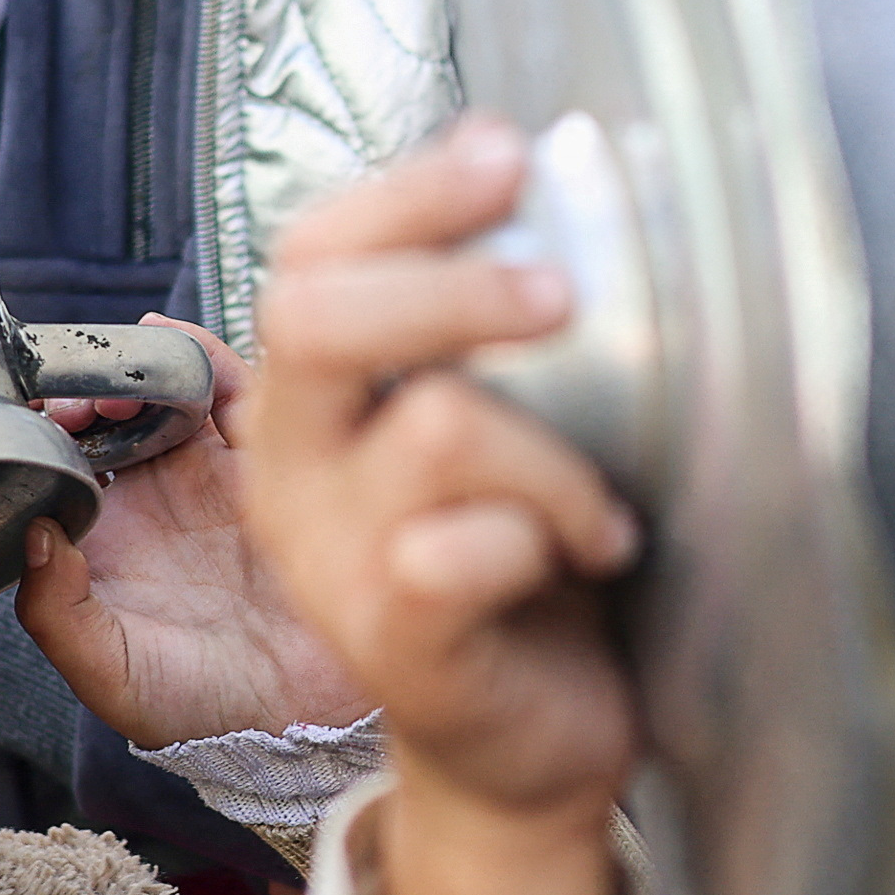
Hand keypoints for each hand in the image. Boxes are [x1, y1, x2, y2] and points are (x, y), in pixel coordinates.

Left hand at [10, 322, 372, 746]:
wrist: (304, 723)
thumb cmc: (199, 709)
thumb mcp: (108, 671)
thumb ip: (56, 612)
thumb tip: (37, 532)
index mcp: (106, 539)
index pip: (61, 455)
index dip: (43, 424)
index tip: (38, 417)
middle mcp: (156, 499)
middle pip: (113, 408)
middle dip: (91, 384)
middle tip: (85, 394)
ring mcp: (215, 475)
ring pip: (171, 390)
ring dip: (144, 367)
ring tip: (129, 377)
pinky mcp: (273, 464)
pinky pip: (241, 393)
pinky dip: (209, 361)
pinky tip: (182, 352)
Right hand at [239, 124, 643, 894]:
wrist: (525, 743)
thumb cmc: (524, 558)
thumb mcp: (503, 421)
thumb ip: (500, 326)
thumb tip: (577, 171)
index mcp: (313, 396)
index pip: (310, 254)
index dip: (405, 193)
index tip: (510, 151)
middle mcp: (292, 470)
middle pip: (322, 321)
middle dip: (456, 288)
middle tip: (567, 294)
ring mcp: (329, 561)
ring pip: (437, 429)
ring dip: (558, 453)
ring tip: (602, 501)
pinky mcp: (390, 643)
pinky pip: (459, 552)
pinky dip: (551, 535)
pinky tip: (590, 555)